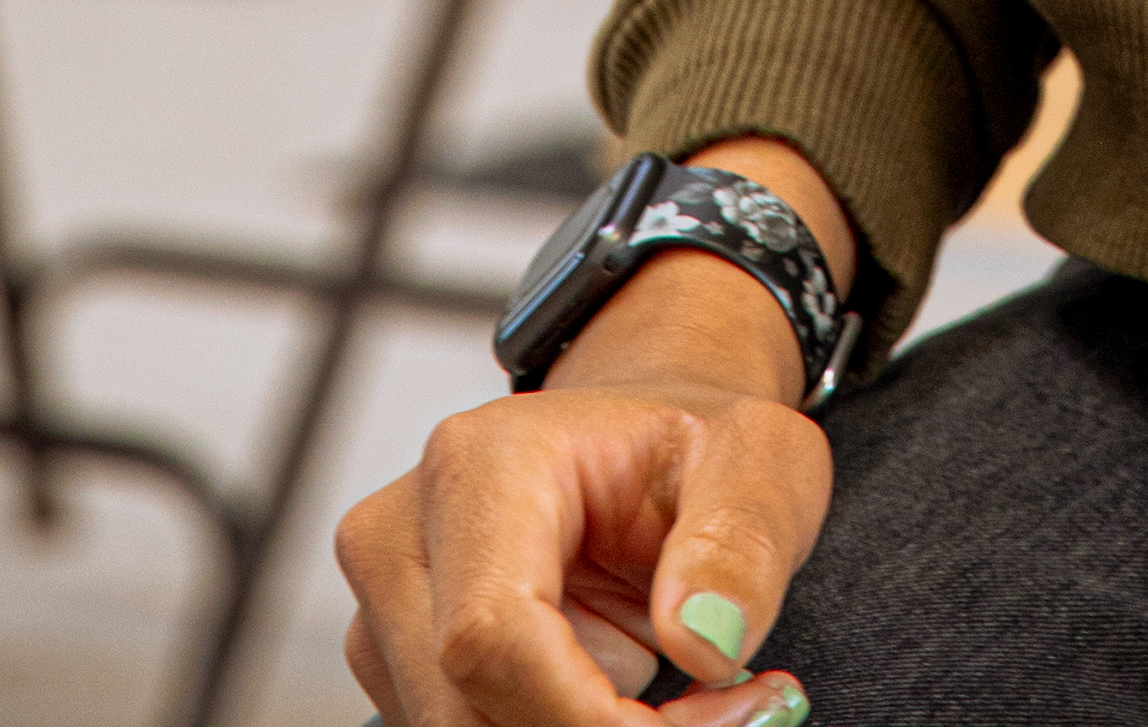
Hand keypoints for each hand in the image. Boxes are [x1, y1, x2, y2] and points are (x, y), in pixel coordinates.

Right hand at [339, 237, 832, 726]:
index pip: (492, 632)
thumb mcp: (760, 460)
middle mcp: (405, 533)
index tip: (702, 719)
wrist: (635, 450)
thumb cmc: (685, 447)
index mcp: (481, 464)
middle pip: (464, 708)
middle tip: (716, 714)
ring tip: (679, 699)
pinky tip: (619, 704)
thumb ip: (742, 541)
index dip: (586, 713)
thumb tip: (704, 640)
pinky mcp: (399, 665)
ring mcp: (387, 606)